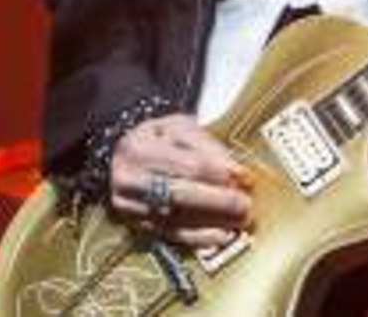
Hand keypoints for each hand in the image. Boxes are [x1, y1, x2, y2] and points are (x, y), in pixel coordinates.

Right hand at [108, 113, 253, 248]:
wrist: (122, 159)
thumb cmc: (156, 141)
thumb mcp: (177, 128)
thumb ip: (207, 145)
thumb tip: (238, 172)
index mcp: (139, 148)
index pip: (187, 164)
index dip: (219, 173)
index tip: (245, 177)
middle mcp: (129, 179)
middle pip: (180, 194)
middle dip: (218, 201)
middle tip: (245, 204)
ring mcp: (130, 206)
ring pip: (176, 218)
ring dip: (213, 222)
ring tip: (239, 221)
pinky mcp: (137, 227)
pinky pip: (172, 236)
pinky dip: (199, 238)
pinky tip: (221, 236)